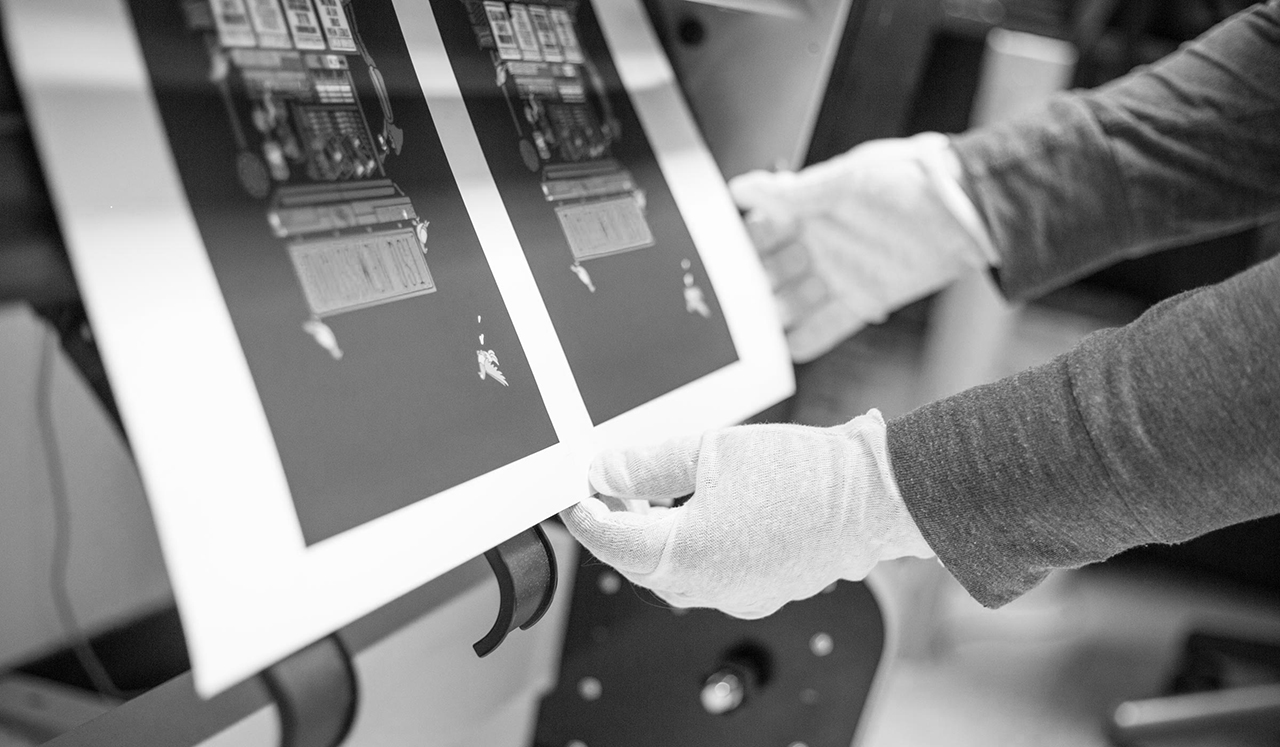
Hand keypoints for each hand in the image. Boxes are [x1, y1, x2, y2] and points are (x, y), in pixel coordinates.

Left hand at [561, 410, 933, 618]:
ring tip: (654, 494)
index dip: (585, 515)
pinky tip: (700, 512)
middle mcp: (708, 587)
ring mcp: (736, 594)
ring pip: (672, 571)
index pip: (611, 540)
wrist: (876, 497)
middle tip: (610, 486)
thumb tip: (603, 472)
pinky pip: (707, 575)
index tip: (573, 494)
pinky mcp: (760, 591)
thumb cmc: (806, 474)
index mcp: (687, 556)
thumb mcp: (711, 450)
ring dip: (654, 537)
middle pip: (637, 561)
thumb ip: (647, 465)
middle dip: (618, 525)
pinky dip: (691, 547)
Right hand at [730, 133, 996, 361]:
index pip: (760, 231)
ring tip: (748, 333)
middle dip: (748, 287)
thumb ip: (794, 193)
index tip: (715, 260)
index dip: (738, 246)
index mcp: (808, 208)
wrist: (967, 205)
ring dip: (771, 317)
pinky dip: (805, 342)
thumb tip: (743, 188)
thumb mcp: (847, 180)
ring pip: (792, 303)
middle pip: (770, 272)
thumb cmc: (911, 177)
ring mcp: (838, 275)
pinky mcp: (862, 302)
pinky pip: (826, 328)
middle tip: (725, 304)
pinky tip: (784, 351)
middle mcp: (818, 244)